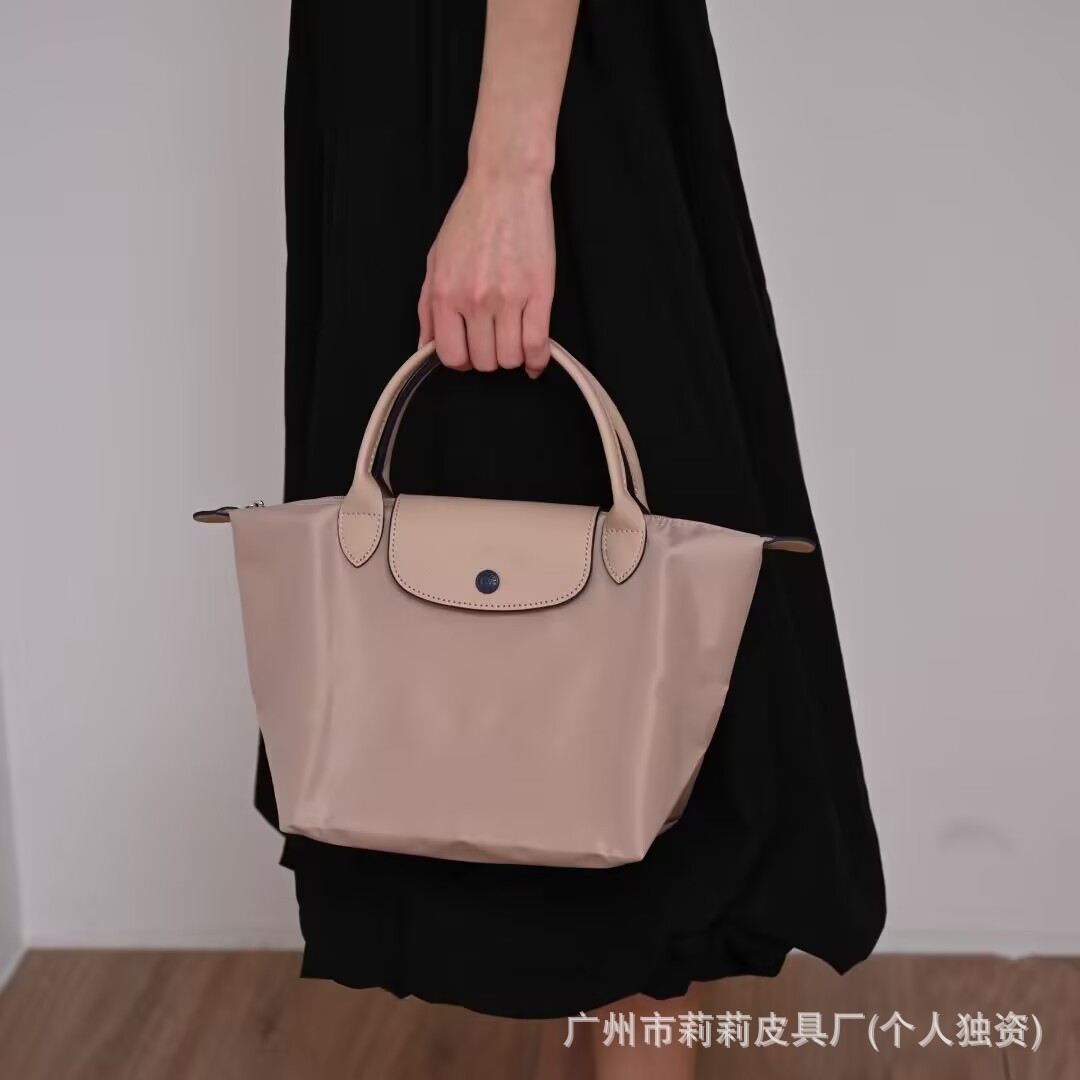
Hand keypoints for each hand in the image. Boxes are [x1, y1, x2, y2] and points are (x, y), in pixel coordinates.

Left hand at [417, 165, 554, 377]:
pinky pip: (538, 344)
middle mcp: (474, 300)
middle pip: (484, 361)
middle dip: (488, 356)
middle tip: (493, 338)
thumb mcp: (436, 260)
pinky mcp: (540, 292)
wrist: (506, 183)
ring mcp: (508, 298)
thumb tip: (425, 346)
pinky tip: (536, 359)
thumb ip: (428, 307)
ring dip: (512, 356)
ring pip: (510, 358)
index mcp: (445, 293)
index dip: (461, 359)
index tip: (470, 349)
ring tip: (512, 338)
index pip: (451, 355)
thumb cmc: (470, 218)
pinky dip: (538, 360)